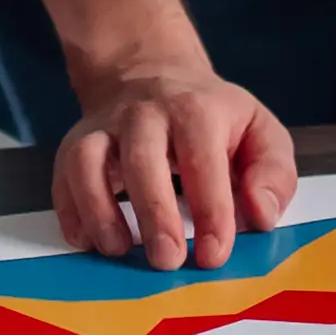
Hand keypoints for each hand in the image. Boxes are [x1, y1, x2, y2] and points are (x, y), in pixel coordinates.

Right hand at [52, 58, 294, 268]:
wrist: (150, 73)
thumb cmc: (211, 118)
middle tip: (167, 261)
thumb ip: (273, 174)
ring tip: (119, 251)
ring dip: (100, 211)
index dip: (210, 209)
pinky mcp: (73, 146)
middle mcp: (145, 114)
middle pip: (142, 157)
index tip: (214, 253)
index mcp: (196, 109)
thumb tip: (261, 214)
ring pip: (87, 162)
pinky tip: (91, 241)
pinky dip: (71, 213)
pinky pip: (62, 178)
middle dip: (154, 214)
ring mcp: (103, 129)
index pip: (203, 158)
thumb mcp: (259, 132)